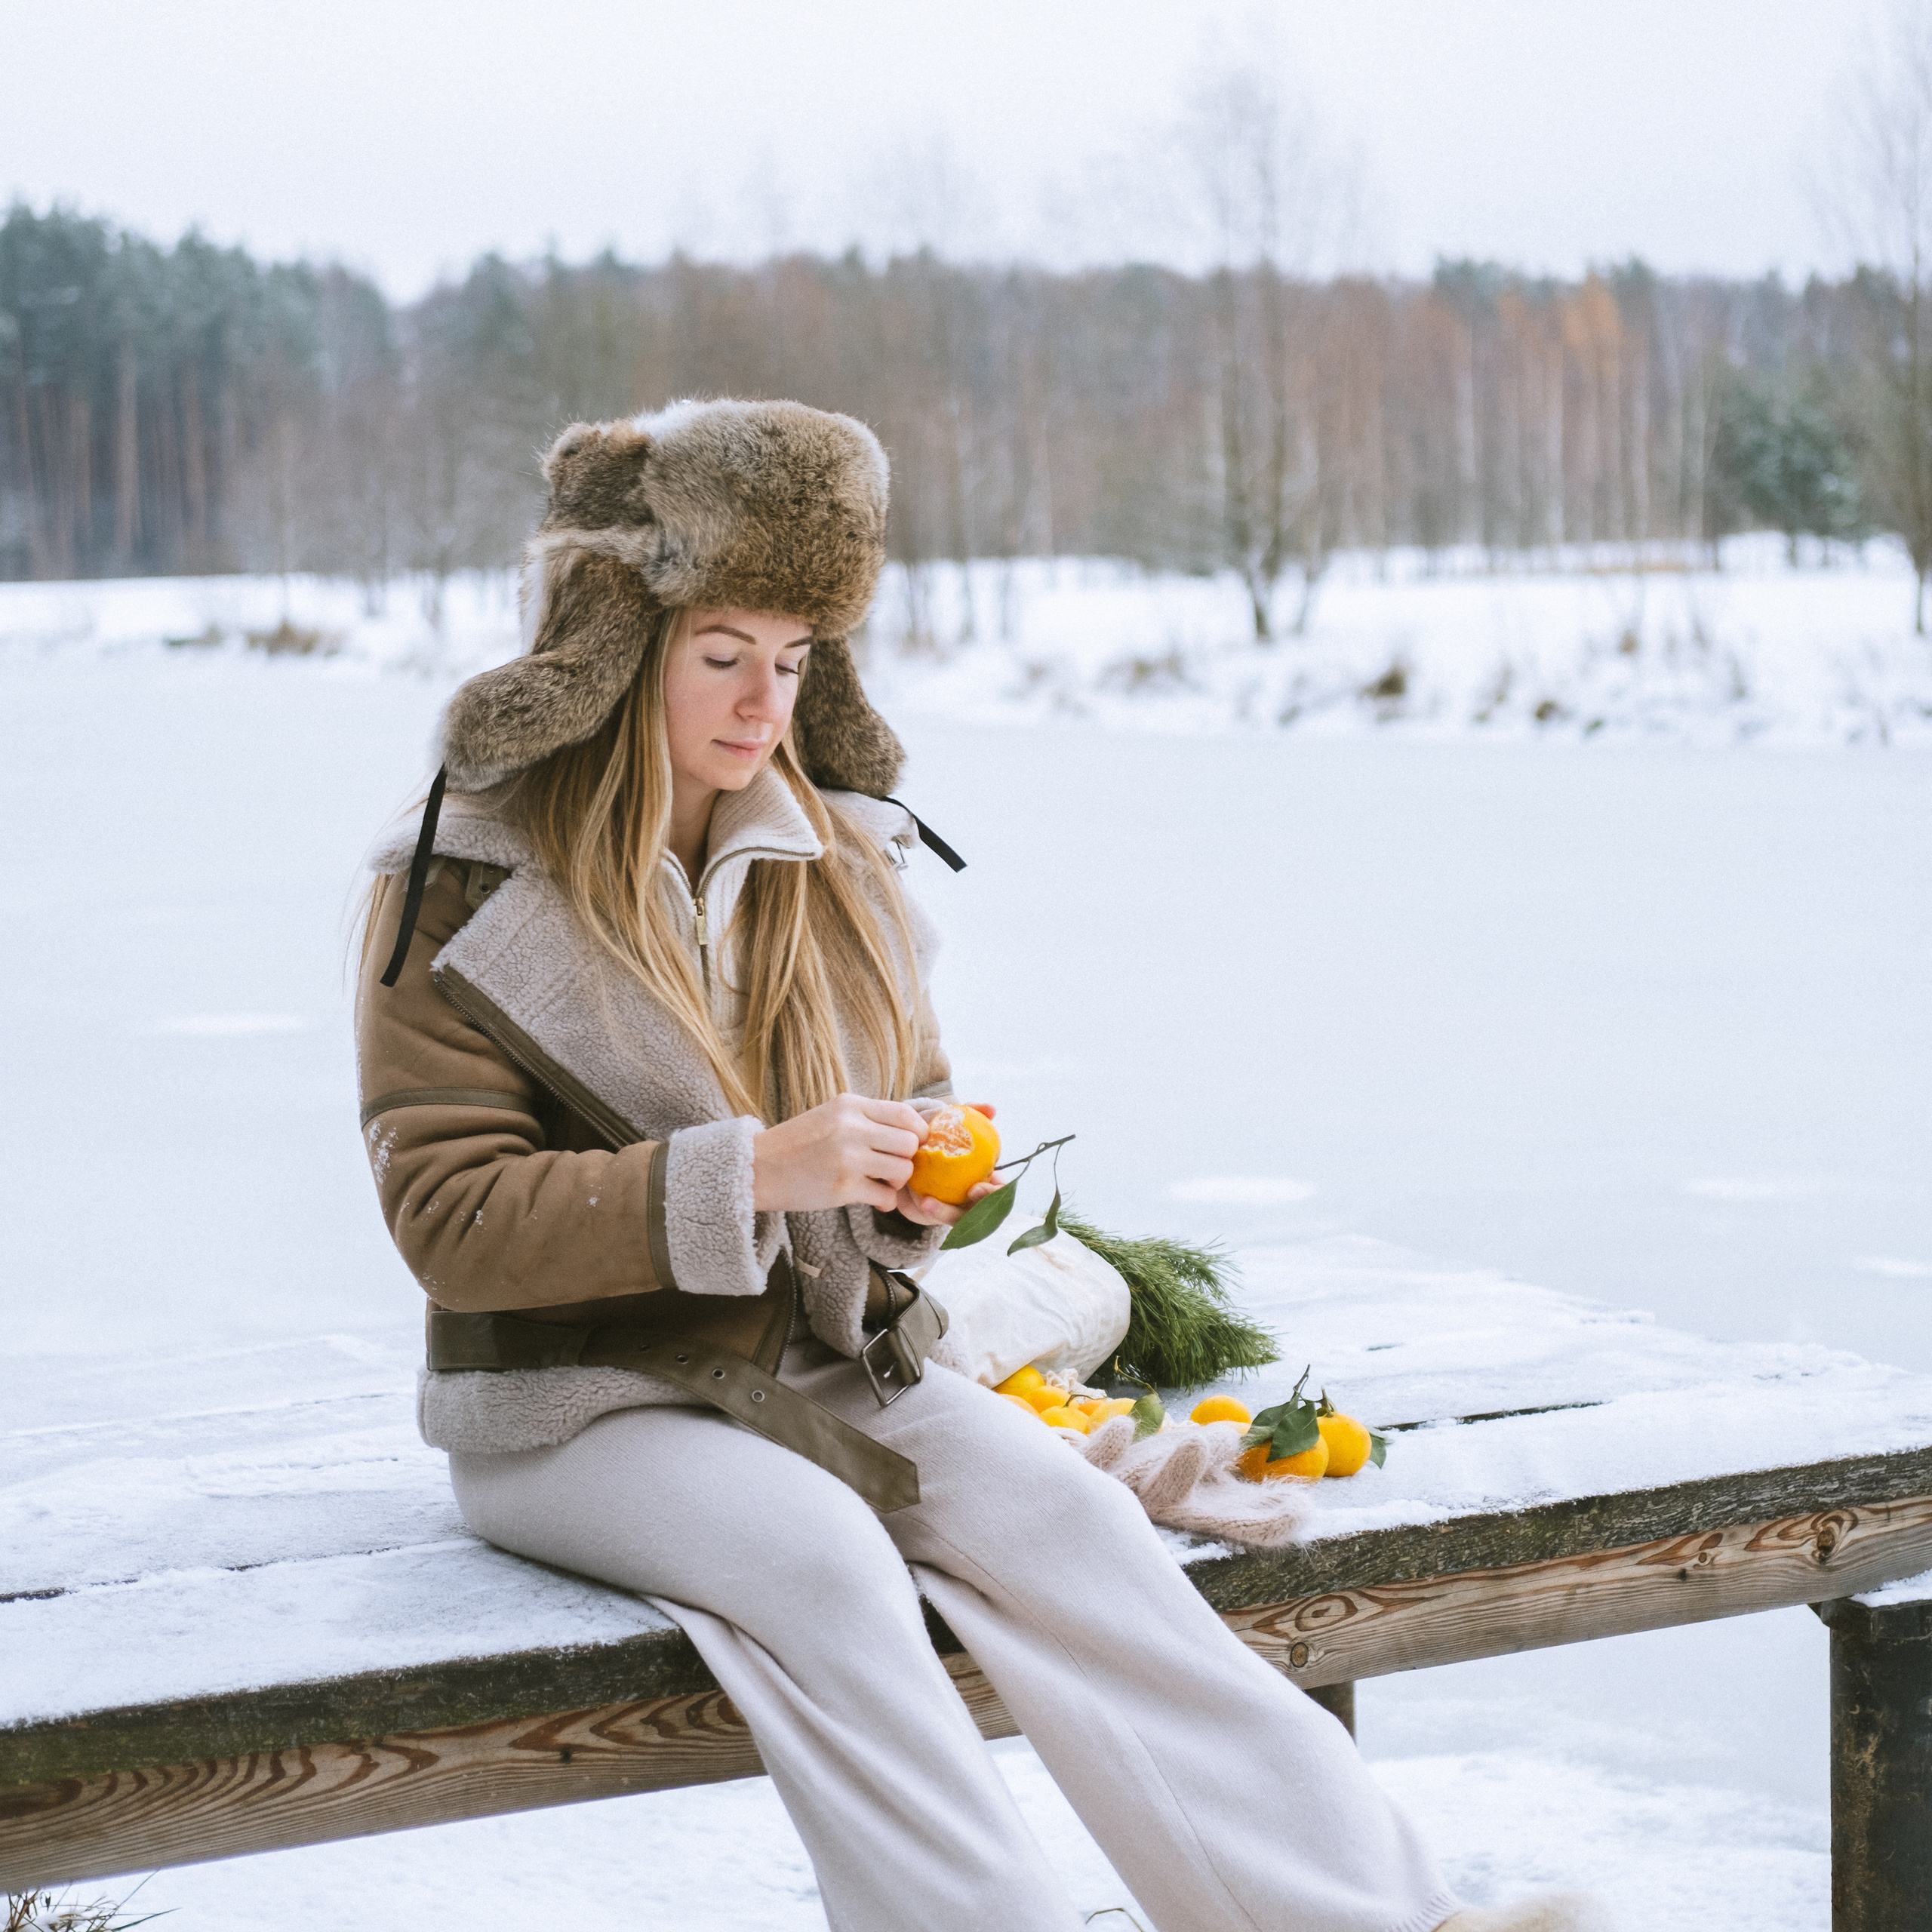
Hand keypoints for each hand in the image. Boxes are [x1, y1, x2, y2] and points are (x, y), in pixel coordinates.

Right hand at [752, 1094, 927, 1212]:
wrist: (758, 1168)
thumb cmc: (797, 1143)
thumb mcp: (831, 1115)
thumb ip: (866, 1118)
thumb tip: (910, 1132)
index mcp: (849, 1105)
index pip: (905, 1114)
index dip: (918, 1131)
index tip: (914, 1144)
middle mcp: (851, 1127)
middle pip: (909, 1143)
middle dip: (908, 1158)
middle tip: (893, 1167)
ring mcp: (848, 1157)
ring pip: (903, 1170)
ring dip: (897, 1181)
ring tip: (880, 1182)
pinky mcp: (843, 1187)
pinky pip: (886, 1196)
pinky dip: (884, 1201)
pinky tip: (872, 1198)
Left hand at [896, 1101, 998, 1225]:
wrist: (918, 1152)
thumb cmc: (942, 1136)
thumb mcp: (953, 1123)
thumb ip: (972, 1113)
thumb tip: (992, 1108)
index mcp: (988, 1179)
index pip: (1000, 1191)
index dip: (995, 1192)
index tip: (978, 1186)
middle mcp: (976, 1198)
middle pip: (985, 1212)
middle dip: (980, 1207)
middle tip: (969, 1191)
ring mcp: (960, 1209)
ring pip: (962, 1220)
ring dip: (948, 1214)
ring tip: (928, 1203)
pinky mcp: (941, 1215)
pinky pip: (943, 1218)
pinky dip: (936, 1213)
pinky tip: (923, 1203)